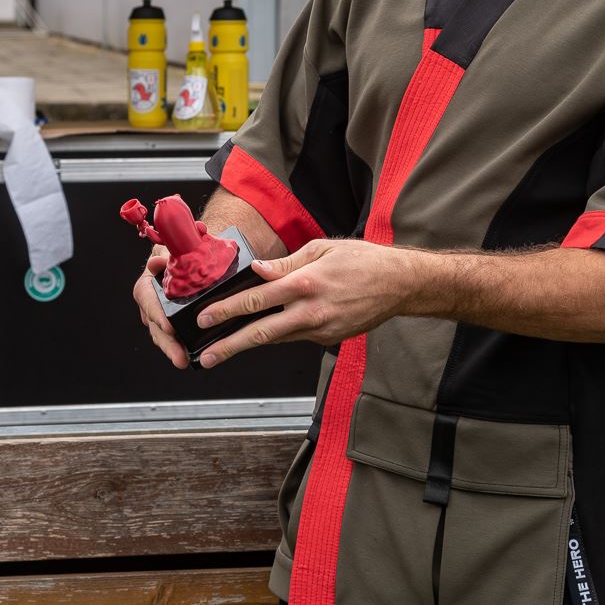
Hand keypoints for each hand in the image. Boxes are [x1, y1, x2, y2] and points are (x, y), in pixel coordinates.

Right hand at [133, 248, 188, 368]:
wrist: (190, 253)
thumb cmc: (182, 250)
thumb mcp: (176, 248)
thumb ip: (168, 255)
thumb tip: (155, 263)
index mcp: (149, 280)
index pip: (146, 297)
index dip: (156, 312)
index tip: (168, 326)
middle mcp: (151, 300)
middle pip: (153, 322)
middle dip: (165, 342)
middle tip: (179, 356)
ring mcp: (160, 312)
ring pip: (160, 333)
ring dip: (171, 348)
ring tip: (183, 360)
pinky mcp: (172, 320)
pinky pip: (172, 335)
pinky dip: (179, 345)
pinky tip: (190, 355)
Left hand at [194, 239, 412, 367]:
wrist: (399, 284)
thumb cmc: (362, 260)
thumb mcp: (322, 249)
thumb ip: (286, 263)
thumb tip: (257, 271)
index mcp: (306, 283)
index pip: (257, 299)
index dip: (227, 310)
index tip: (205, 318)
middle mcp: (311, 311)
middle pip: (261, 332)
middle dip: (229, 344)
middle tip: (206, 355)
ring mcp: (321, 329)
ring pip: (276, 339)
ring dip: (249, 344)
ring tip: (224, 348)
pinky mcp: (329, 338)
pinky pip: (295, 337)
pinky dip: (277, 334)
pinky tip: (263, 332)